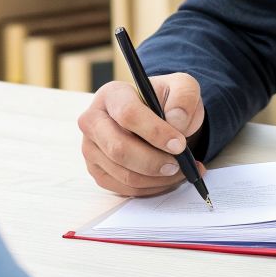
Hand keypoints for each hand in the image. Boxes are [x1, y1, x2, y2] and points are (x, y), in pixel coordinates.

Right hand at [77, 73, 206, 195]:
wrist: (160, 119)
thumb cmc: (167, 102)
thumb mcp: (183, 88)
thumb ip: (184, 97)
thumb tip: (176, 121)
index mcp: (112, 95)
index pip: (128, 114)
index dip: (155, 132)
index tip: (179, 144)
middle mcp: (93, 121)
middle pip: (119, 149)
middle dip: (153, 161)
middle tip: (178, 164)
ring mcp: (91, 149)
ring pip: (124, 173)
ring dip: (157, 178)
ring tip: (180, 171)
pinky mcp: (98, 171)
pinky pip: (125, 188)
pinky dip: (152, 188)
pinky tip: (168, 178)